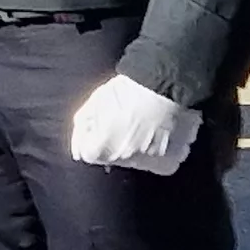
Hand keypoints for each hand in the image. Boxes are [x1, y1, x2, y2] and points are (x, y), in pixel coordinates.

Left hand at [67, 74, 203, 173]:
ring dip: (138, 148)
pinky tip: (160, 130)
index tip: (101, 123)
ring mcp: (152, 165)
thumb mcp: (94, 103)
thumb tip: (77, 151)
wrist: (168, 84)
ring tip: (146, 124)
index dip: (92, 135)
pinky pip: (159, 160)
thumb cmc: (128, 90)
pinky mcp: (172, 163)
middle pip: (113, 157)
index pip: (88, 152)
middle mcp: (126, 162)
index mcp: (103, 150)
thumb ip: (82, 128)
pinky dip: (159, 149)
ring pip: (137, 160)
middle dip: (115, 143)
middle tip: (127, 120)